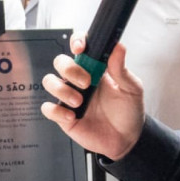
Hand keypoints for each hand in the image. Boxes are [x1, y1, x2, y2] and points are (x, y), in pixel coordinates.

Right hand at [40, 35, 144, 160]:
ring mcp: (69, 97)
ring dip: (62, 90)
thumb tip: (119, 46)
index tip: (80, 48)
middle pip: (60, 62)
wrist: (127, 138)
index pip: (79, 46)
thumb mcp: (131, 88)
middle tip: (86, 82)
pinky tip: (72, 116)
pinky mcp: (64, 116)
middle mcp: (79, 80)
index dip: (76, 42)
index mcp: (94, 68)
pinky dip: (56, 111)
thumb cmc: (128, 110)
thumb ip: (121, 69)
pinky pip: (48, 108)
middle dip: (69, 69)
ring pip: (50, 82)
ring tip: (79, 102)